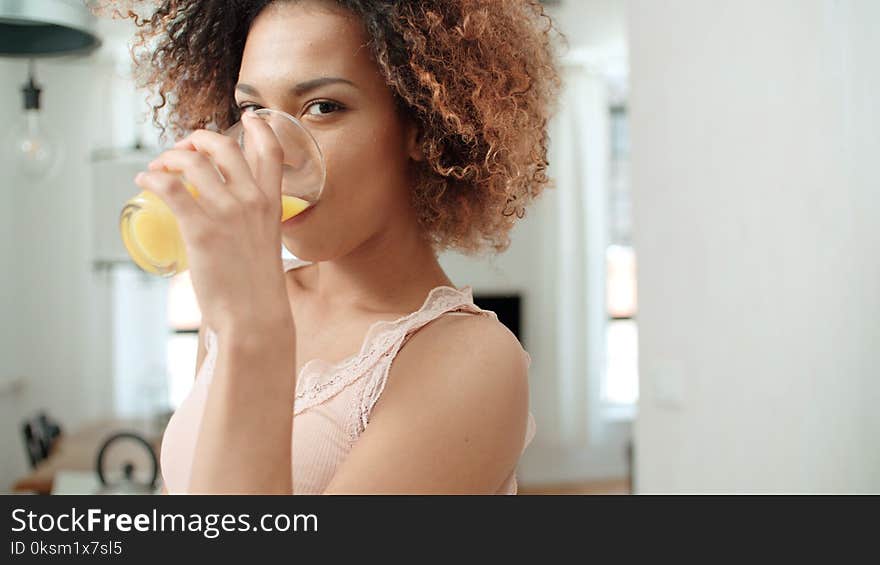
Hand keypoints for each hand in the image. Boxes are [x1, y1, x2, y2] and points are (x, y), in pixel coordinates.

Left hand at [134, 113, 292, 333]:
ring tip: (157, 170)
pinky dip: (152, 178)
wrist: (254, 316)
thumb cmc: (257, 290)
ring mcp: (227, 212)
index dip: (259, 127)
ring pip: (192, 162)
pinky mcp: (201, 228)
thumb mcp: (265, 246)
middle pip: (223, 147)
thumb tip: (225, 224)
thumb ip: (252, 226)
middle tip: (182, 151)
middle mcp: (252, 201)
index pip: (272, 151)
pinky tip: (144, 182)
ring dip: (168, 159)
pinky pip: (169, 188)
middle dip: (197, 140)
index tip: (247, 118)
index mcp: (272, 204)